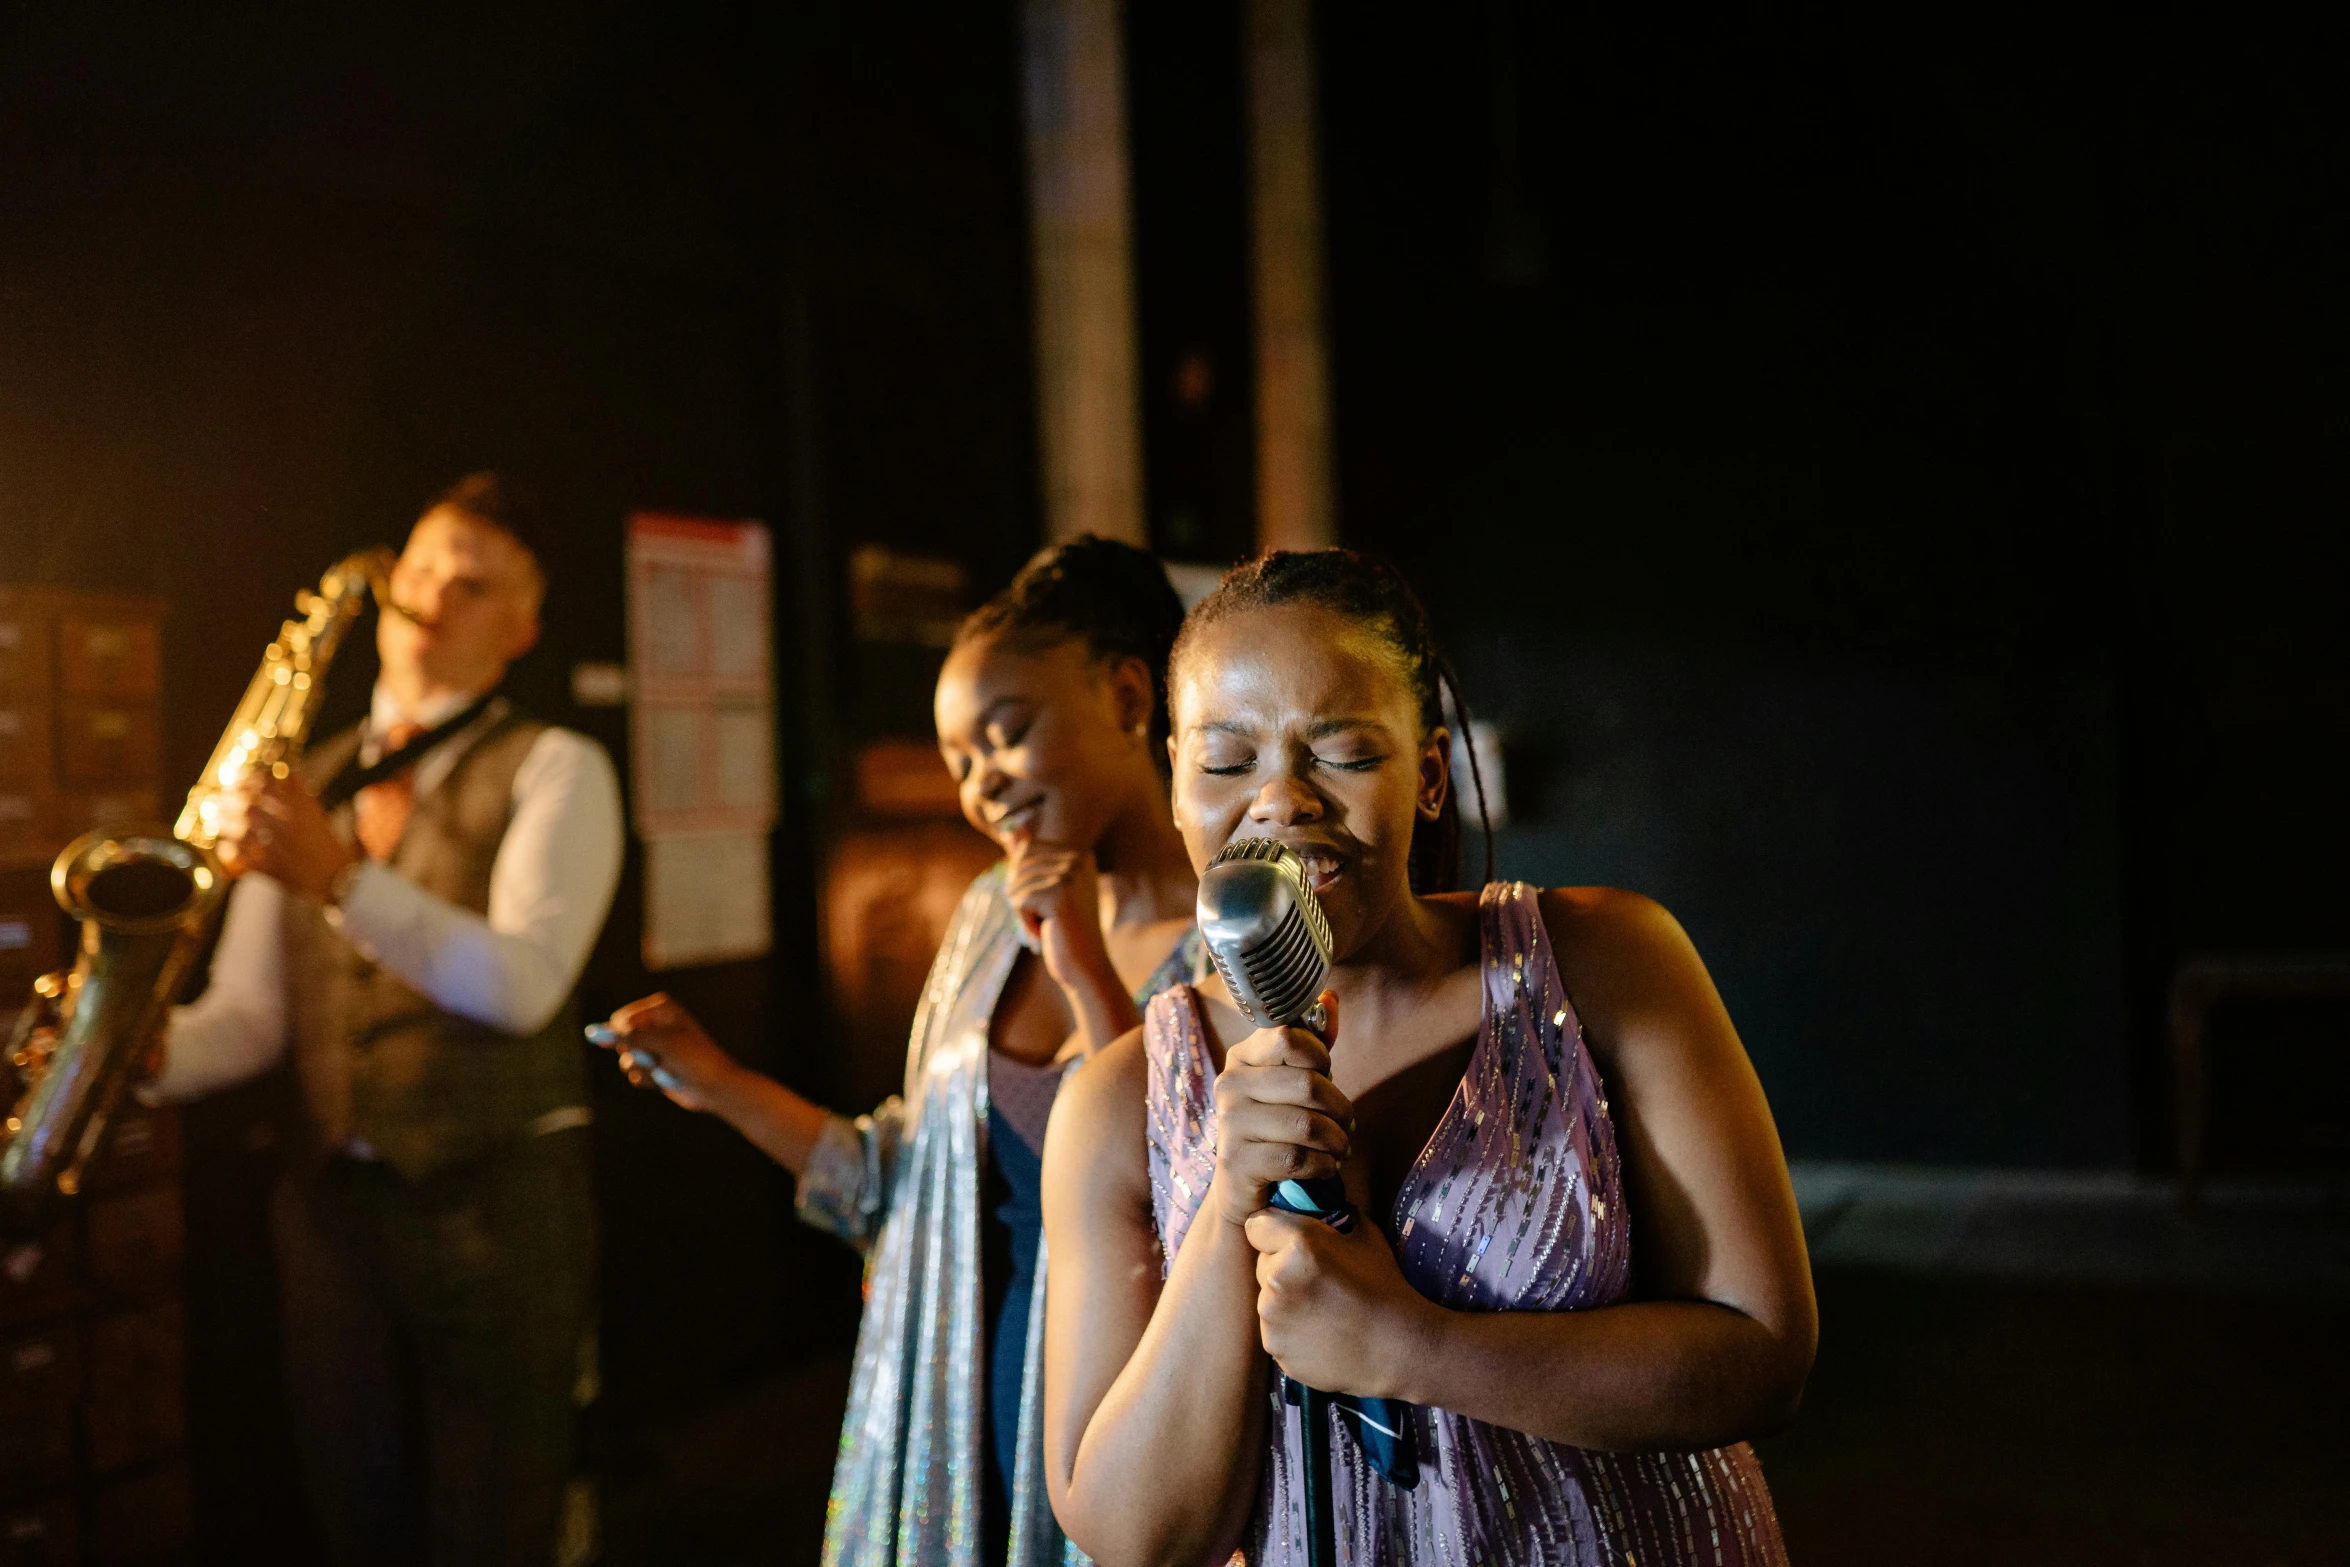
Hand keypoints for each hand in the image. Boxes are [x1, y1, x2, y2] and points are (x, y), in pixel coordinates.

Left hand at [219, 775, 355, 901]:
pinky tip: (225, 846)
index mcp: (302, 811)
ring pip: (242, 831)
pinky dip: (230, 850)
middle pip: (249, 807)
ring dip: (225, 824)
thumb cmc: (328, 847)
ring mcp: (279, 849)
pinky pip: (243, 857)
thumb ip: (301, 795)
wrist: (338, 881)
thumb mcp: (318, 816)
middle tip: (219, 800)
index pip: (268, 786)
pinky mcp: (271, 869)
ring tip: (217, 820)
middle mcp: (288, 827)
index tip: (238, 782)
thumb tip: (285, 772)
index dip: (248, 781)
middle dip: (229, 802)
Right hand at [600, 993, 745, 1112]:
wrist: (716, 1087)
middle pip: (620, 1038)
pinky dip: (647, 1078)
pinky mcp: (653, 1065)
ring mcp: (653, 1045)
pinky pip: (635, 1073)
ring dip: (642, 1068)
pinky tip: (664, 1080)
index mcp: (660, 1009)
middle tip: (656, 1057)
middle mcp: (654, 1024)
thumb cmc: (697, 1060)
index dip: (623, 1036)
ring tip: (664, 1069)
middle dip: (635, 1053)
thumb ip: (633, 1036)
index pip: (622, 1019)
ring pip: (626, 1058)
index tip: (638, 1047)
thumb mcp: (665, 1044)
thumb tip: (599, 1032)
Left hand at [1005, 835, 1114, 991]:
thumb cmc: (1063, 931)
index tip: (1049, 904)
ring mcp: (1070, 875)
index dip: (1026, 882)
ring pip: (1016, 882)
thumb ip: (1028, 859)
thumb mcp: (1044, 891)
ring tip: (1048, 925)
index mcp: (1079, 853)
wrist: (1085, 967)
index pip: (1026, 851)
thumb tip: (1011, 830)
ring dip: (1023, 911)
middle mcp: (1078, 858)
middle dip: (1022, 895)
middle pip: (1019, 864)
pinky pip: (1018, 899)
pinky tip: (1046, 932)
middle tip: (1047, 918)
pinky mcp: (1060, 895)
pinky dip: (1024, 921)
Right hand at [1204, 990, 1353, 1229]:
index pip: (1287, 1037)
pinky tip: (1324, 1168)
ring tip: (1340, 1148)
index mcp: (1242, 1057)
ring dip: (1336, 1141)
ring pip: (1306, 1124)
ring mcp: (1230, 1124)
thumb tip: (1331, 998)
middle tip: (1348, 1124)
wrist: (1241, 1186)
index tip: (1327, 1075)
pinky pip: (1297, 1158)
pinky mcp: (1237, 1162)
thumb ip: (1312, 1043)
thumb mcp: (1291, 1082)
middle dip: (1340, 1108)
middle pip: (1306, 1084)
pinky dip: (1321, 1166)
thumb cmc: (1275, 1126)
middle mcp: (1229, 1085)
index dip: (1318, 1055)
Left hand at [1245, 1205, 1433, 1400]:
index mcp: (1299, 1245)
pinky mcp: (1275, 1348)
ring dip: (1284, 1300)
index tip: (1289, 1240)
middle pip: (1262, 1262)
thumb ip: (1332, 1218)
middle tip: (1314, 1279)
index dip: (1274, 1231)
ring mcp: (1272, 1319)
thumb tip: (1315, 1207)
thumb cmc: (1383, 1287)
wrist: (1396, 1348)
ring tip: (1321, 1310)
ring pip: (1266, 1298)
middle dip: (1280, 1266)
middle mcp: (1277, 1279)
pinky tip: (1320, 1333)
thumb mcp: (1364, 1235)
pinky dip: (1290, 1330)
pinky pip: (1274, 1329)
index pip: (1258, 1225)